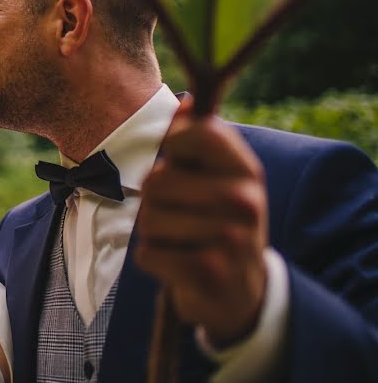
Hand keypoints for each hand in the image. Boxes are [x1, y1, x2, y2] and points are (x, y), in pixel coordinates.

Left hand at [135, 97, 268, 345]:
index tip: (181, 162)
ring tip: (182, 241)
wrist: (241, 291)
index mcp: (245, 169)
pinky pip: (148, 253)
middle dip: (155, 200)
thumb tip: (187, 101)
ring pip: (148, 219)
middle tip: (181, 215)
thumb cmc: (218, 222)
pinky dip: (154, 261)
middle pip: (156, 180)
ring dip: (154, 233)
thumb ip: (197, 140)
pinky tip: (180, 264)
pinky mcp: (209, 273)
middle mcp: (244, 200)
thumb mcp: (218, 178)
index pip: (197, 132)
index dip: (174, 143)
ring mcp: (231, 238)